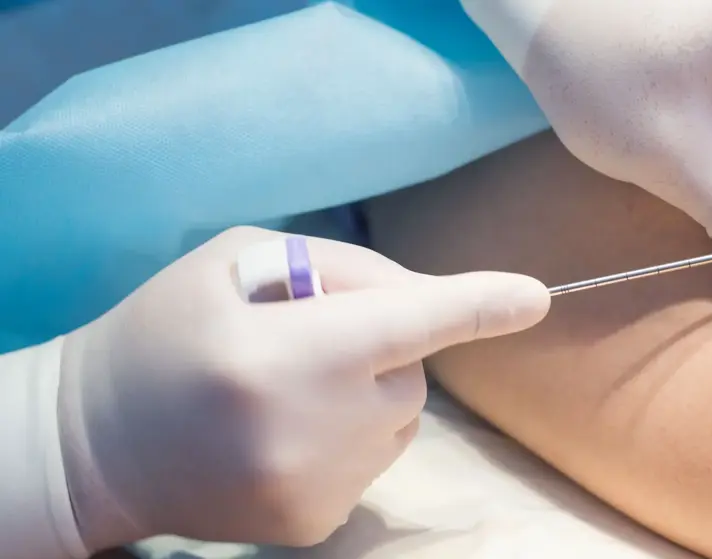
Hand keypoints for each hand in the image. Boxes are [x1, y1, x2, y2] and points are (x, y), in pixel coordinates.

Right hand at [57, 227, 549, 550]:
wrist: (94, 441)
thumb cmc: (164, 333)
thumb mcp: (235, 263)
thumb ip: (338, 270)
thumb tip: (419, 298)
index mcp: (283, 352)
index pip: (405, 322)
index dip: (475, 306)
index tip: (534, 298)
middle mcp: (310, 429)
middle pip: (410, 375)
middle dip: (384, 351)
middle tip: (310, 344)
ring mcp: (316, 488)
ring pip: (400, 423)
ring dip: (368, 397)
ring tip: (289, 392)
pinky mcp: (314, 524)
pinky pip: (372, 463)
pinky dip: (347, 440)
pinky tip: (282, 435)